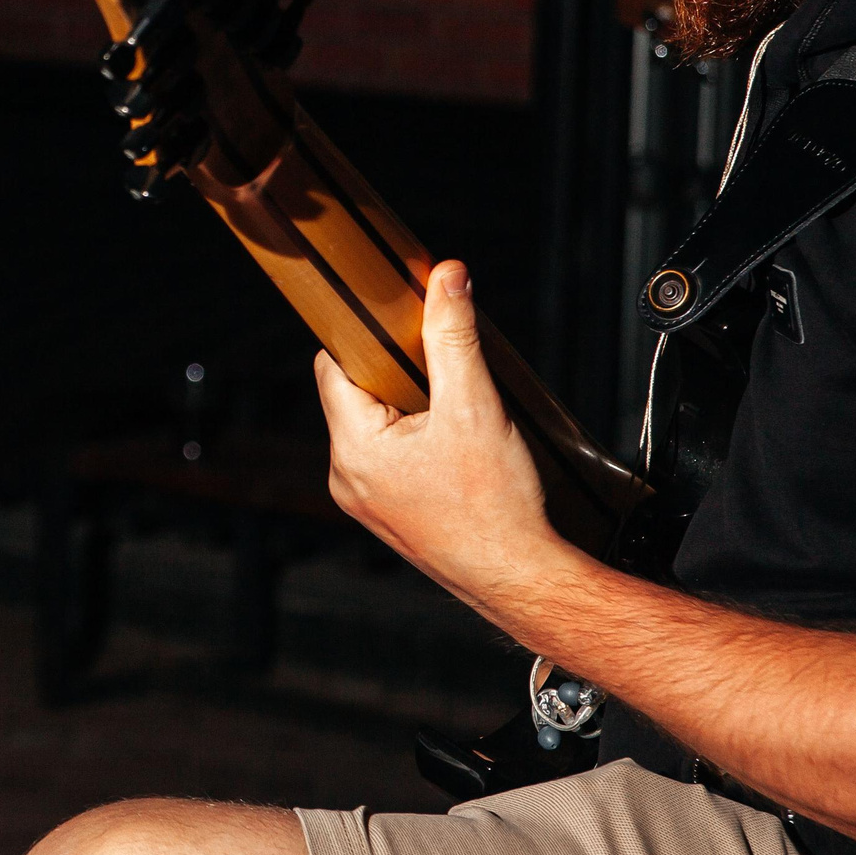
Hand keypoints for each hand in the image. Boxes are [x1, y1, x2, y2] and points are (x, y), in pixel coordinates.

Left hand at [314, 260, 560, 609]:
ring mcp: (364, 503)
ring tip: (455, 416)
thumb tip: (445, 275)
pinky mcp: (388, 518)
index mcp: (352, 447)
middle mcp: (345, 477)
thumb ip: (454, 335)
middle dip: (395, 376)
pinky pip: (387, 462)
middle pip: (355, 396)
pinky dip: (414, 444)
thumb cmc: (497, 505)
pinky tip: (454, 451)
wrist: (522, 579)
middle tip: (441, 372)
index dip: (364, 338)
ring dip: (407, 411)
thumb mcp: (475, 404)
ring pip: (372, 429)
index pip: (332, 366)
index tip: (396, 322)